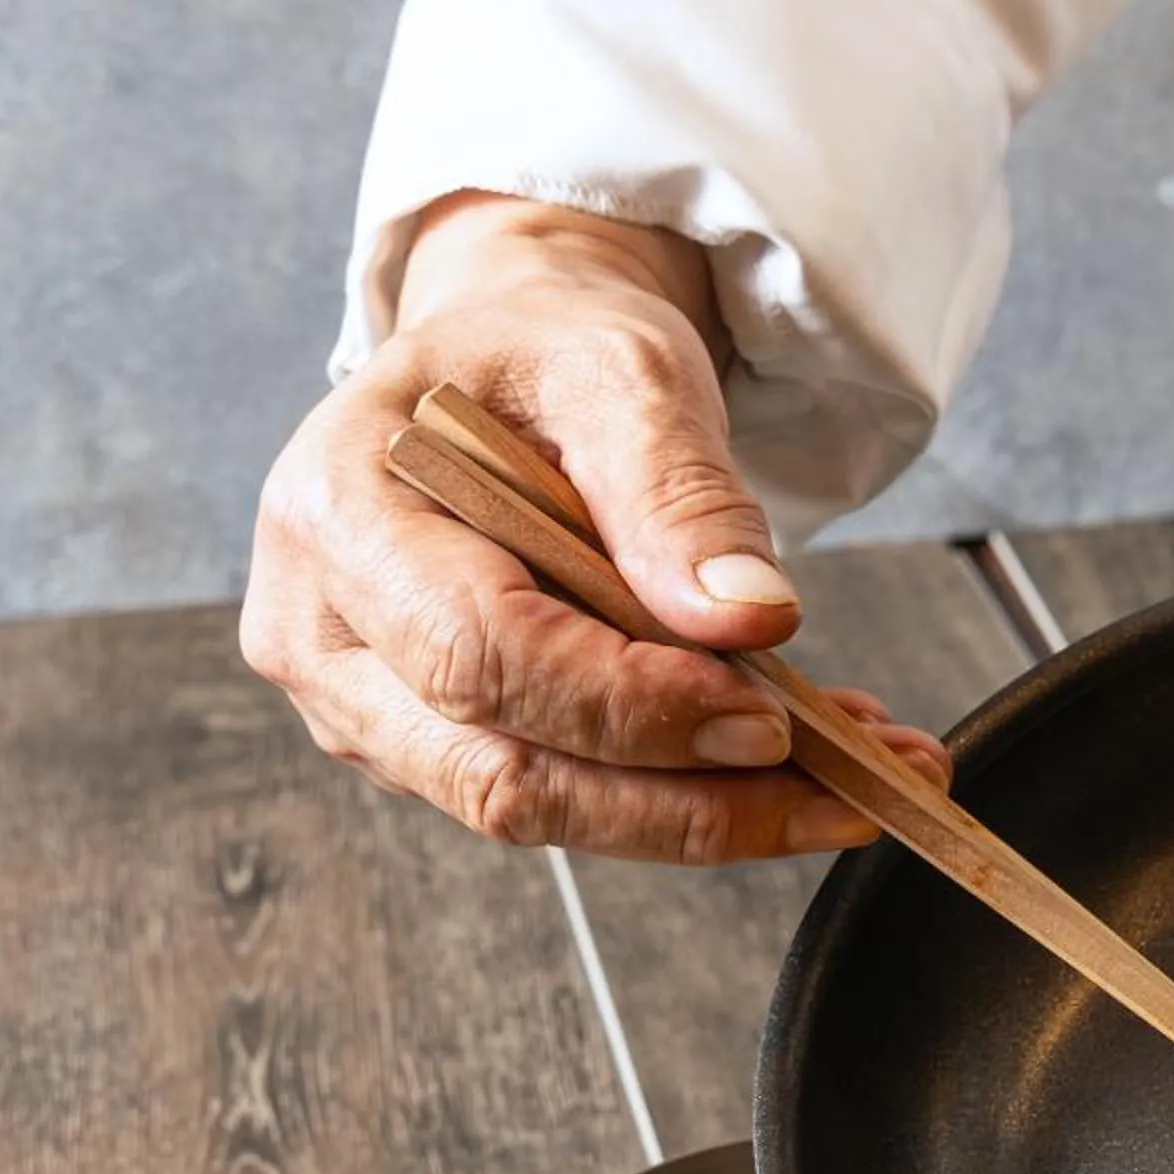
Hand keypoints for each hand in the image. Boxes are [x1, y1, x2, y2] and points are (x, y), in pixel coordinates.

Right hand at [242, 192, 949, 861]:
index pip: (481, 653)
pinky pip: (565, 800)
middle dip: (689, 798)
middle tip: (847, 784)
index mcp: (338, 511)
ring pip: (540, 809)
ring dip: (710, 816)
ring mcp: (366, 705)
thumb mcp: (621, 370)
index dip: (629, 703)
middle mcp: (321, 630)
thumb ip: (677, 490)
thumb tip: (750, 616)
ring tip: (852, 781)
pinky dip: (690, 798)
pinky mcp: (431, 745)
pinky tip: (799, 766)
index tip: (768, 714)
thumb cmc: (545, 358)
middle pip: (503, 771)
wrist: (511, 373)